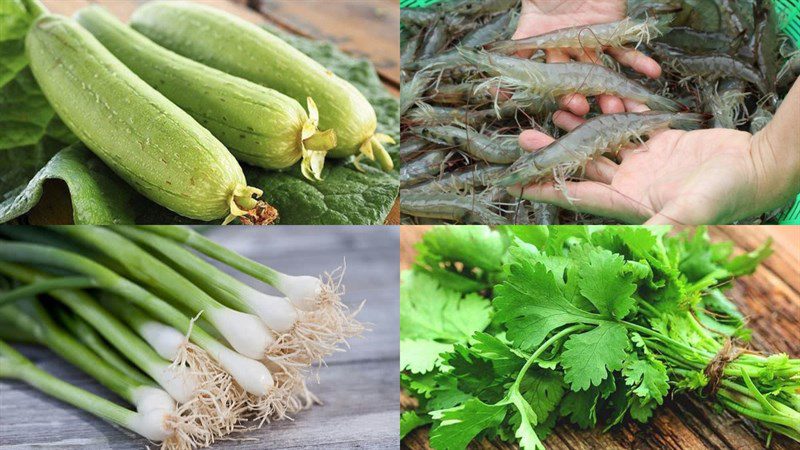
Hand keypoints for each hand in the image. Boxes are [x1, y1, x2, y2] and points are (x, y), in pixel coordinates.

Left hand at [507, 125, 768, 224]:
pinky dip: (612, 113)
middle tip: (526, 136)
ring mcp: (644, 165)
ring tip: (556, 110)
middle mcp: (630, 186)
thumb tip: (638, 249)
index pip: (579, 195)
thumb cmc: (728, 194)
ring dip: (578, 128)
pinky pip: (628, 126)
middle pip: (583, 167)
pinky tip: (593, 100)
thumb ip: (663, 228)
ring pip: (601, 144)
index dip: (547, 188)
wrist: (759, 168)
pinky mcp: (660, 144)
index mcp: (629, 204)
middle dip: (554, 152)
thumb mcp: (691, 212)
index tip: (519, 181)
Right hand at [513, 0, 661, 122]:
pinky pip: (626, 49)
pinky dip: (639, 60)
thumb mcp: (526, 24)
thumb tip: (496, 87)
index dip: (563, 94)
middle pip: (580, 80)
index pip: (554, 80)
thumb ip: (516, 50)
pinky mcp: (611, 30)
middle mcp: (569, 53)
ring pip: (604, 71)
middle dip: (590, 97)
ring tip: (626, 104)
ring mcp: (591, 43)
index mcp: (546, 51)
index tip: (573, 107)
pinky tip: (653, 72)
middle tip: (602, 112)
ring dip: (616, 88)